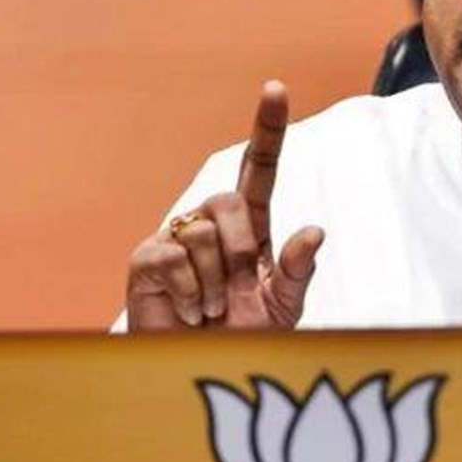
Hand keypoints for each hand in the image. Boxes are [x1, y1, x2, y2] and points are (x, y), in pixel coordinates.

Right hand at [126, 80, 324, 330]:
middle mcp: (213, 222)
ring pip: (203, 233)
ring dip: (216, 282)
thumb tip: (315, 230)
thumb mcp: (283, 306)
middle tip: (238, 293)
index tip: (276, 87)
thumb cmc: (244, 338)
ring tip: (212, 309)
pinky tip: (190, 312)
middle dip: (241, 250)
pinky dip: (189, 292)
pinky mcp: (146, 258)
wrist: (201, 374)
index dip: (268, 128)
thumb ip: (297, 270)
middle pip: (232, 202)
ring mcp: (176, 237)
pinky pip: (172, 257)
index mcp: (252, 226)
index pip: (261, 168)